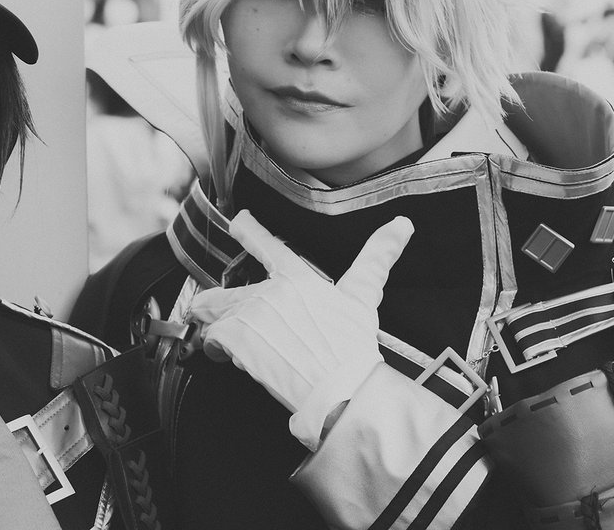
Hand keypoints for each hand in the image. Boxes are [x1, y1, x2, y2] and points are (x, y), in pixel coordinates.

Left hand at [188, 210, 412, 449]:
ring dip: (215, 324)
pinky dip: (215, 348)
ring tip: (224, 340)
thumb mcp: (364, 298)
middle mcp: (269, 292)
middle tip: (227, 320)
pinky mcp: (236, 340)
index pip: (266, 245)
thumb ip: (376, 257)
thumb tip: (401, 225)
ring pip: (212, 310)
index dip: (248, 229)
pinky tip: (227, 357)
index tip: (237, 221)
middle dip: (220, 305)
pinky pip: (212, 338)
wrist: (340, 391)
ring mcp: (250, 315)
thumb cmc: (352, 348)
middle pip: (226, 289)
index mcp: (297, 277)